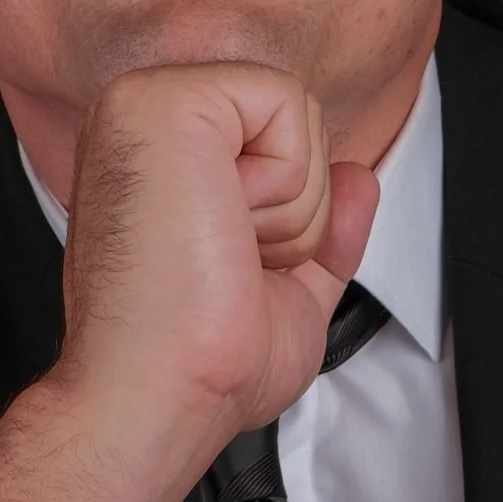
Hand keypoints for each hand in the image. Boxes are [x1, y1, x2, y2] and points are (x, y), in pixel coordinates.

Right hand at [0, 60, 376, 501]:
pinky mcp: (165, 102)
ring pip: (298, 114)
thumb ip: (323, 228)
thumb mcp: (287, 292)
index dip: (291, 219)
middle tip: (222, 264)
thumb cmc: (199, 366)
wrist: (155, 399)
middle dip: (295, 213)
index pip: (280, 144)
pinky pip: (288, 103)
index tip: (228, 273)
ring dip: (288, 210)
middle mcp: (142, 120)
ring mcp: (146, 103)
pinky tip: (223, 228)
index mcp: (160, 158)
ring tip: (215, 253)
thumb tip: (359, 175)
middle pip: (297, 123)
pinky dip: (284, 186)